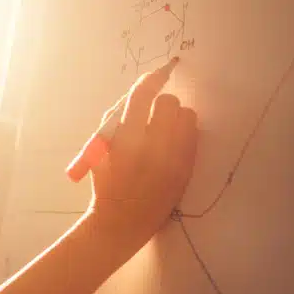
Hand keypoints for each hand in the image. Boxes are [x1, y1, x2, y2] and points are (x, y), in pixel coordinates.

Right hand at [84, 59, 198, 250]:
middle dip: (160, 104)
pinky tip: (174, 142)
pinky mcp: (187, 168)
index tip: (158, 71)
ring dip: (176, 117)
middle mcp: (152, 146)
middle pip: (168, 102)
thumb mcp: (99, 151)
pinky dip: (185, 133)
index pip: (142, 96)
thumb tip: (138, 95)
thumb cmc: (105, 184)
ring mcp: (173, 157)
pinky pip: (194, 135)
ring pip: (187, 116)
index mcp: (125, 140)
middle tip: (153, 114)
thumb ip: (116, 122)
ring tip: (165, 130)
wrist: (122, 222)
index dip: (151, 79)